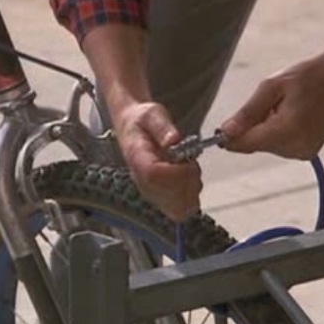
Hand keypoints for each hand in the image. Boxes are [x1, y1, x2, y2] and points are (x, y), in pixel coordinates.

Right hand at [115, 102, 201, 221]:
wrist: (131, 127)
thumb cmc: (142, 121)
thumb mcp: (152, 114)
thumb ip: (163, 126)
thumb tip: (173, 140)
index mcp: (137, 157)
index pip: (153, 175)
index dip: (176, 173)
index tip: (189, 162)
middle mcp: (141, 180)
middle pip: (167, 198)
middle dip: (188, 183)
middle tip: (192, 164)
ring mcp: (149, 191)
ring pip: (175, 209)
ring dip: (191, 190)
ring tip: (189, 169)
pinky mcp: (158, 197)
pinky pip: (177, 209)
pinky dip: (190, 197)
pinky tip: (189, 179)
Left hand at [220, 44, 323, 159]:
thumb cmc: (309, 74)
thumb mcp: (272, 87)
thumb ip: (247, 113)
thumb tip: (225, 132)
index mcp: (287, 131)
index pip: (246, 144)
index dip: (229, 138)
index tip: (219, 129)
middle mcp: (296, 147)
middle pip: (255, 145)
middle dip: (252, 128)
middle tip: (268, 103)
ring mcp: (304, 152)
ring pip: (266, 146)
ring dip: (265, 129)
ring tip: (284, 107)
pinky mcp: (308, 152)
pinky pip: (280, 146)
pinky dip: (277, 132)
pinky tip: (291, 114)